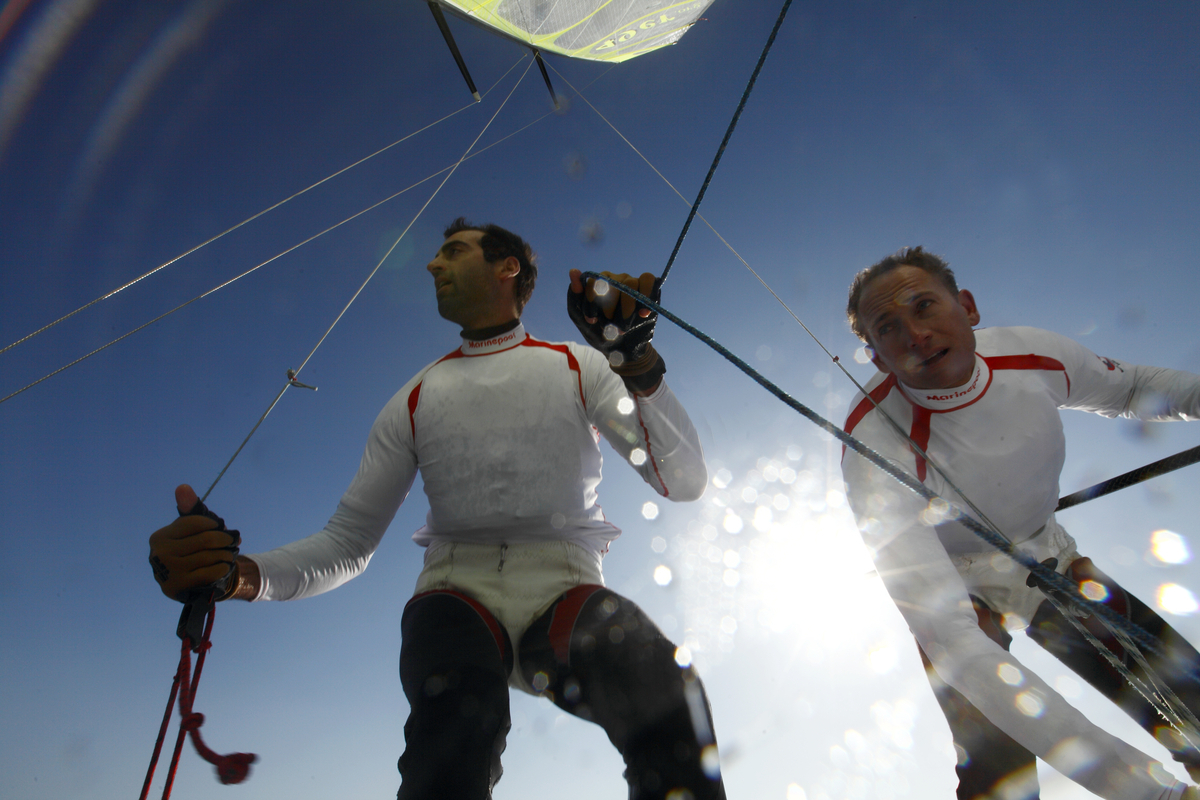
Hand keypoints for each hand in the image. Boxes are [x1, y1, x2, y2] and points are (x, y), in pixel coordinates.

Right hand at [148, 485, 240, 602]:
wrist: (189, 583)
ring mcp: (169, 572)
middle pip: (205, 540)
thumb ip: (189, 508)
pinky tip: (223, 566)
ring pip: (209, 556)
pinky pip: (210, 572)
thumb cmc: (190, 549)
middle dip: (224, 540)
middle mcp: (160, 554)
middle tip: (232, 542)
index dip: (212, 524)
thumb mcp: (190, 528)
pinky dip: (222, 567)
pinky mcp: (180, 587)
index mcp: (160, 537)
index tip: (218, 527)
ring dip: (226, 554)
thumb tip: (183, 487)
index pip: (193, 523)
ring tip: (229, 554)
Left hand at [567, 269, 659, 373]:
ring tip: (625, 326)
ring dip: (627, 307)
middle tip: (609, 324)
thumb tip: (573, 271)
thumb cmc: (600, 333)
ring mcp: (632, 283)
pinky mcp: (649, 289)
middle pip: (612, 282)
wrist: (623, 350)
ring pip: (630, 283)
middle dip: (609, 307)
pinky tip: (643, 313)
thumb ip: (575, 297)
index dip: (592, 300)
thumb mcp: (582, 320)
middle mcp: (615, 280)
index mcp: (598, 284)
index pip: (594, 281)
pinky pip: (648, 279)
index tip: (592, 320)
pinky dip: (646, 294)